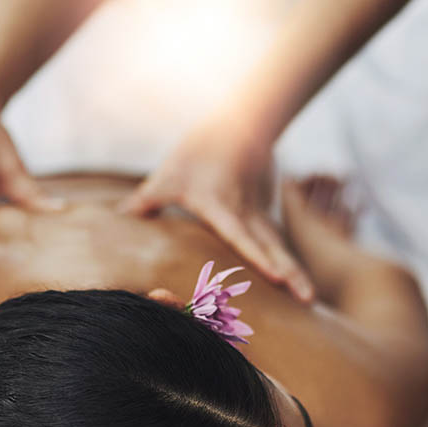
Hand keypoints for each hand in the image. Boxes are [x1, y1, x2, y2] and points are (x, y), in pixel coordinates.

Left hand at [118, 122, 313, 302]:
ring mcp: (259, 213)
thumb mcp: (166, 176)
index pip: (240, 234)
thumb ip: (144, 201)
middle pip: (271, 246)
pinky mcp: (264, 215)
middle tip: (308, 300)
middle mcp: (246, 212)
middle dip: (290, 274)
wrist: (238, 125)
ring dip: (295, 272)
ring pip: (279, 246)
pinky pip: (275, 243)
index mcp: (222, 205)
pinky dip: (285, 264)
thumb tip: (118, 219)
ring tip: (309, 299)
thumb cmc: (198, 151)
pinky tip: (295, 287)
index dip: (256, 255)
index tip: (275, 275)